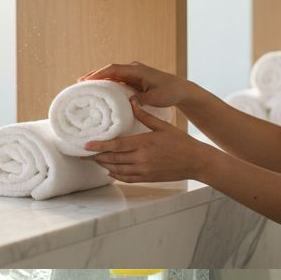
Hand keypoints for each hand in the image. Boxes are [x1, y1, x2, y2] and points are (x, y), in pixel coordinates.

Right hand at [78, 61, 194, 108]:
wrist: (181, 90)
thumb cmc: (170, 92)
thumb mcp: (156, 98)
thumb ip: (141, 100)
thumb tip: (128, 101)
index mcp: (138, 70)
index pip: (114, 69)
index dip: (99, 74)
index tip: (87, 80)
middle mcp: (134, 69)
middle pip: (110, 69)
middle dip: (95, 75)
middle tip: (79, 82)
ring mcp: (134, 73)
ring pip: (113, 74)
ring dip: (100, 79)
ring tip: (85, 86)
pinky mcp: (135, 79)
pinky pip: (118, 79)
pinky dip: (108, 83)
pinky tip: (100, 90)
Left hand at [84, 99, 218, 182]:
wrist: (196, 161)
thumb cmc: (181, 142)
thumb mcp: (163, 125)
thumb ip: (145, 115)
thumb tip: (132, 101)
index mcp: (144, 143)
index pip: (116, 145)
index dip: (100, 146)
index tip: (86, 145)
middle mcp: (141, 158)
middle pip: (113, 159)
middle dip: (97, 156)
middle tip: (84, 153)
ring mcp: (144, 170)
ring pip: (118, 170)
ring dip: (105, 165)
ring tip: (95, 160)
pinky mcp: (147, 178)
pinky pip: (127, 179)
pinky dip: (116, 176)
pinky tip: (110, 171)